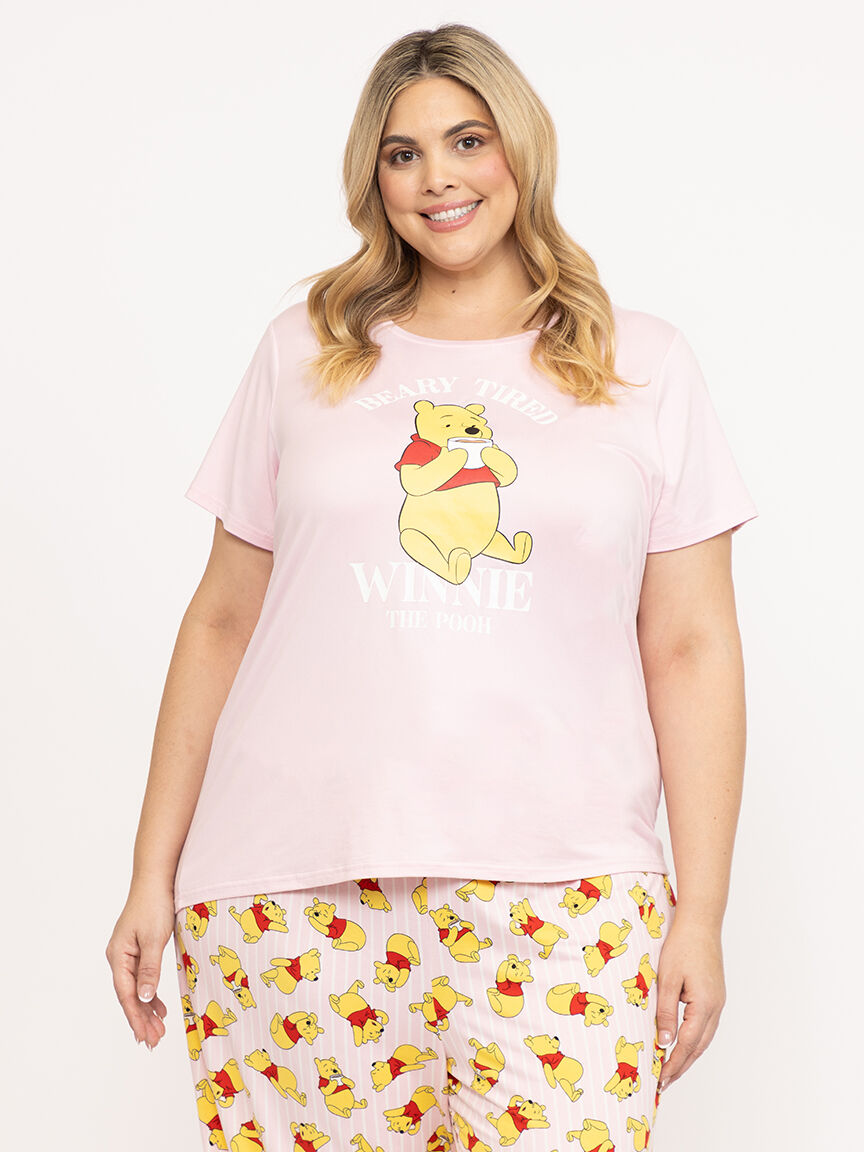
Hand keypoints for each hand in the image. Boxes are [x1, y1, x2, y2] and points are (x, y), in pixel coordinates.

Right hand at [105, 882, 175, 1049]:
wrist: (155, 879)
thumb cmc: (153, 905)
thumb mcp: (153, 939)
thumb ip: (150, 970)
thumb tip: (145, 999)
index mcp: (118, 956)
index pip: (126, 994)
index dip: (136, 1018)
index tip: (145, 1038)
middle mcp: (119, 958)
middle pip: (129, 995)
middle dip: (141, 1020)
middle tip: (154, 1042)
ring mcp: (127, 954)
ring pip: (136, 989)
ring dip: (147, 1010)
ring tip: (158, 1031)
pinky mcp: (138, 949)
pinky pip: (142, 978)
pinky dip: (151, 994)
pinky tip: (159, 1007)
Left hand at [655, 917, 725, 1091]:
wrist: (701, 922)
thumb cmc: (681, 946)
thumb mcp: (667, 979)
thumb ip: (665, 1012)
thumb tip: (664, 1043)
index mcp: (704, 1005)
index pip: (687, 1044)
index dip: (673, 1064)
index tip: (660, 1080)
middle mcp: (715, 1007)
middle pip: (699, 1047)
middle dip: (681, 1067)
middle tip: (664, 1084)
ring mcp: (718, 1001)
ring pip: (704, 1038)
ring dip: (688, 1055)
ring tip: (671, 1070)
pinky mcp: (715, 995)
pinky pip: (705, 1026)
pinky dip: (694, 1040)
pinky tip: (683, 1043)